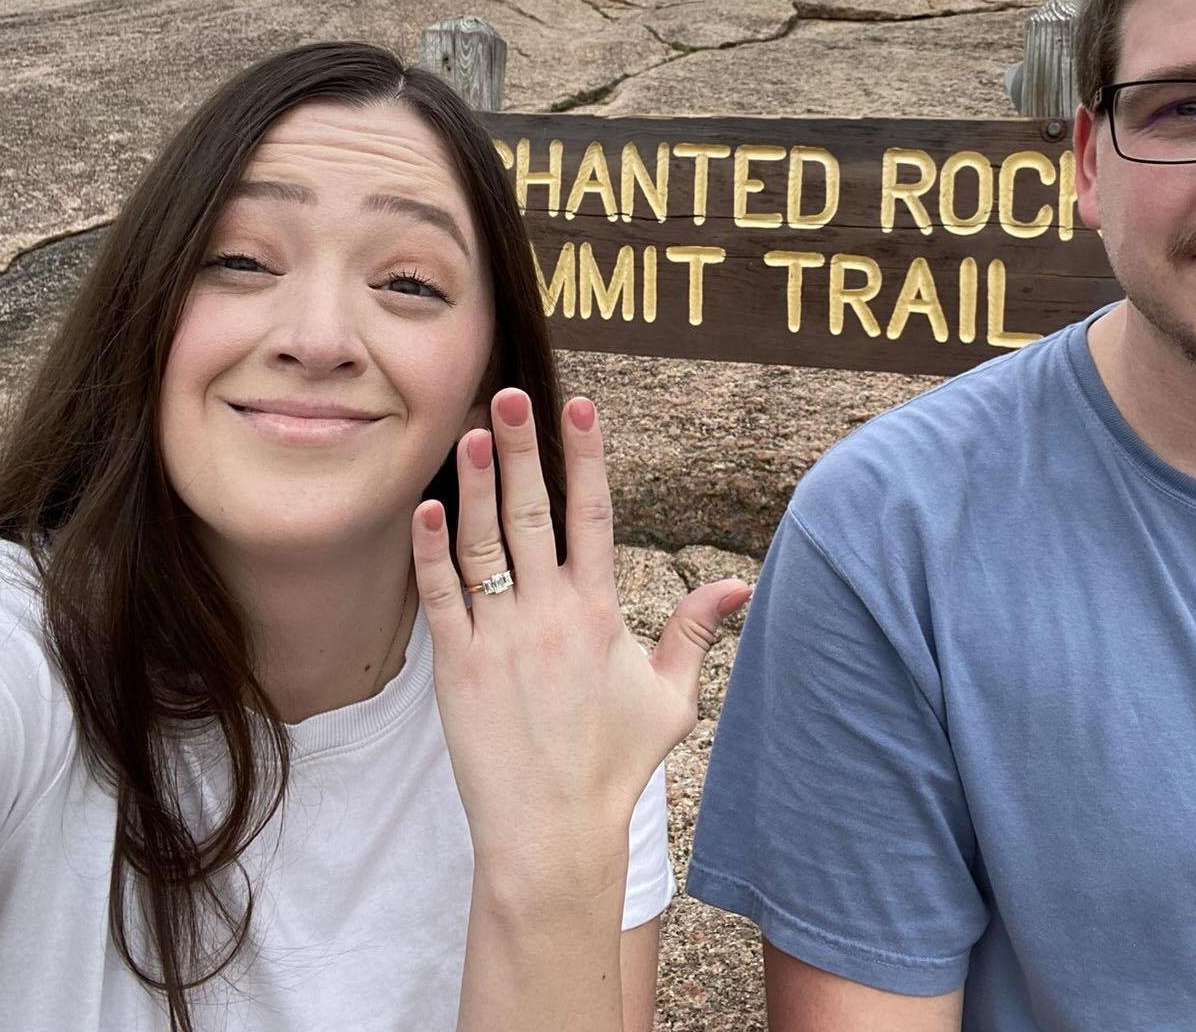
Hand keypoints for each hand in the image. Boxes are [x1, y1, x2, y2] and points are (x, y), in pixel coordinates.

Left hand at [411, 387, 749, 903]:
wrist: (553, 833)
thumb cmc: (615, 763)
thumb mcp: (671, 697)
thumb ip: (696, 630)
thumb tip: (736, 582)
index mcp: (601, 611)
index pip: (595, 515)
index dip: (586, 457)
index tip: (578, 407)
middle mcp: (550, 613)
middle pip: (533, 512)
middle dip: (523, 448)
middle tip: (511, 395)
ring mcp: (501, 638)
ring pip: (484, 544)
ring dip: (477, 485)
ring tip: (472, 432)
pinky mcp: (458, 667)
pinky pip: (441, 597)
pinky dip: (431, 551)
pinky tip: (427, 508)